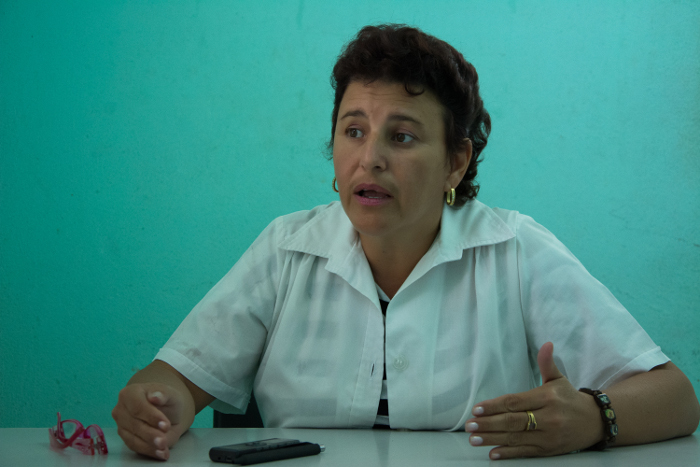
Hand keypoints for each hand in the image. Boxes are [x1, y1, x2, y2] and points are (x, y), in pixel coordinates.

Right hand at [112, 383, 186, 460]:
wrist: (166, 411)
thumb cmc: (166, 400)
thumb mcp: (170, 394)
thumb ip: (164, 394)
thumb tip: (154, 396)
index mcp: (130, 393)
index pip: (137, 407)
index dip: (151, 417)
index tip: (165, 425)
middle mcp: (121, 409)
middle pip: (134, 424)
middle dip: (150, 434)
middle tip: (164, 441)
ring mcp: (121, 424)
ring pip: (133, 438)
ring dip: (149, 446)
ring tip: (164, 449)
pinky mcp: (126, 437)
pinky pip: (135, 447)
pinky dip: (149, 451)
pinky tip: (161, 453)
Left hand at [464, 342, 602, 458]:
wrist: (596, 422)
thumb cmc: (570, 398)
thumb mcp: (559, 379)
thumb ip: (547, 363)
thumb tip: (546, 344)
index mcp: (548, 397)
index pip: (515, 402)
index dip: (494, 406)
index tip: (477, 409)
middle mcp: (549, 417)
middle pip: (513, 421)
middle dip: (489, 423)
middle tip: (469, 425)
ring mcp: (549, 436)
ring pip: (516, 438)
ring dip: (493, 439)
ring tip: (474, 439)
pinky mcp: (550, 450)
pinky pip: (526, 452)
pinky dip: (509, 454)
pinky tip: (493, 453)